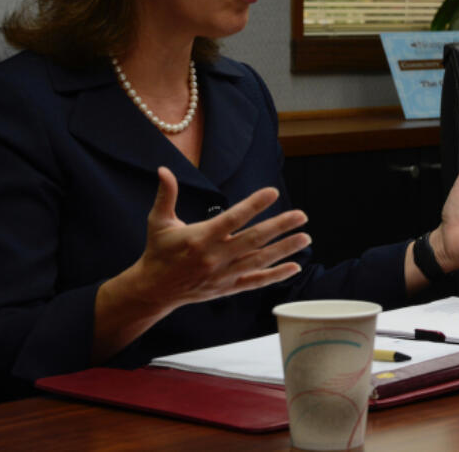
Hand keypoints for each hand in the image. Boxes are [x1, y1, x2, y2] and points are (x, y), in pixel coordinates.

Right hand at [127, 167, 310, 309]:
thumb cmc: (159, 252)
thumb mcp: (159, 221)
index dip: (254, 205)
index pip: (233, 218)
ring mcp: (223, 274)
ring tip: (305, 238)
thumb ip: (166, 194)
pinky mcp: (227, 288)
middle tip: (301, 215)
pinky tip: (294, 267)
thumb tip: (163, 169)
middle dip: (280, 226)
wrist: (153, 290)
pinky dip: (276, 276)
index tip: (273, 192)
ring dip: (284, 249)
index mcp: (200, 237)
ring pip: (259, 261)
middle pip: (253, 240)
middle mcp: (215, 257)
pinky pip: (256, 282)